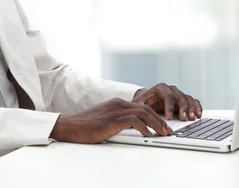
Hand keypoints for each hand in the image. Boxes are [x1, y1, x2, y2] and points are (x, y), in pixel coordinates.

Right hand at [50, 98, 172, 143]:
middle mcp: (117, 104)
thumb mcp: (106, 119)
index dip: (155, 116)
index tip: (163, 126)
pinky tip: (148, 135)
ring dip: (156, 124)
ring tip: (163, 133)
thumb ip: (119, 120)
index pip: (142, 106)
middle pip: (145, 108)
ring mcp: (114, 111)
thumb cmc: (86, 126)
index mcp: (117, 102)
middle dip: (160, 120)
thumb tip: (134, 128)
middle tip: (168, 130)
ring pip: (142, 113)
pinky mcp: (111, 120)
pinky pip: (133, 121)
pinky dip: (143, 128)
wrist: (70, 126)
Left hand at [132, 83, 202, 120]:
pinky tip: (199, 115)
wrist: (146, 101)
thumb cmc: (141, 103)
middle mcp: (171, 90)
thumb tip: (140, 116)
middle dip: (183, 108)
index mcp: (160, 88)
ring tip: (192, 118)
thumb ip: (140, 108)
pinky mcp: (184, 100)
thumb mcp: (138, 104)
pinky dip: (197, 107)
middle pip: (180, 96)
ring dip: (191, 108)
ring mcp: (178, 94)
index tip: (169, 117)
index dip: (169, 106)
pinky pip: (193, 101)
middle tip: (184, 119)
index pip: (167, 95)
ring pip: (188, 99)